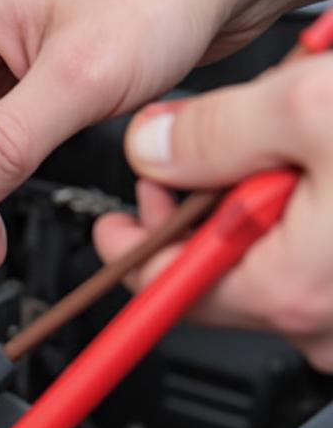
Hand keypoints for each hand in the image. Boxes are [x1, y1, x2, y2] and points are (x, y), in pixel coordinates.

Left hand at [94, 54, 332, 370]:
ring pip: (273, 257)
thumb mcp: (313, 108)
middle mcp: (328, 319)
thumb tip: (153, 148)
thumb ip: (213, 133)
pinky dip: (304, 208)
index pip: (172, 287)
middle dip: (200, 209)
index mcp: (297, 289)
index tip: (115, 222)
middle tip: (198, 151)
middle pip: (221, 272)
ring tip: (287, 136)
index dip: (134, 246)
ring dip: (257, 199)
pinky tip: (320, 163)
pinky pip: (320, 255)